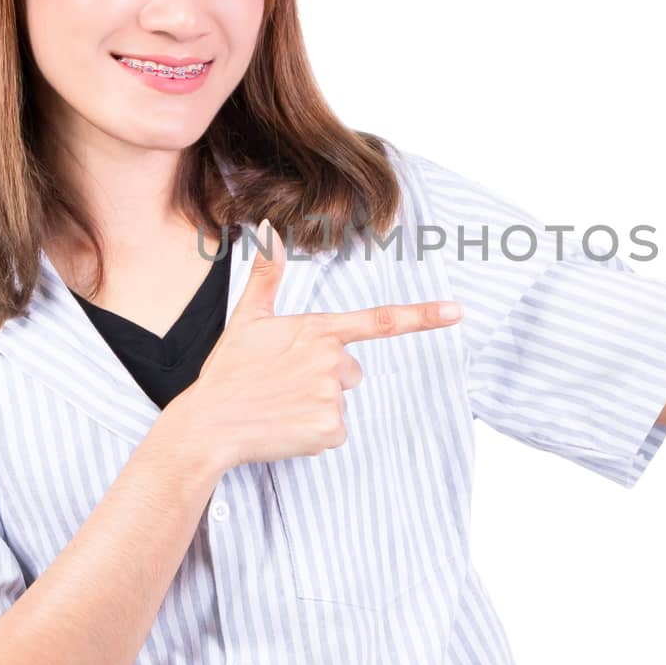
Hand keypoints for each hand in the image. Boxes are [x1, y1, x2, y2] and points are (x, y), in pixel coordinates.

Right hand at [168, 221, 462, 472]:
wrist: (208, 424)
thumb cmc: (228, 372)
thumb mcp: (247, 320)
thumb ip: (267, 277)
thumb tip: (268, 230)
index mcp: (318, 330)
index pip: (380, 320)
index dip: (423, 316)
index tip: (457, 312)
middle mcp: (332, 360)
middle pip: (350, 371)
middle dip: (324, 378)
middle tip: (284, 383)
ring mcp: (332, 396)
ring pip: (340, 401)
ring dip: (315, 406)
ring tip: (280, 405)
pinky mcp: (330, 430)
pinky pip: (335, 432)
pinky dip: (313, 434)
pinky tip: (286, 427)